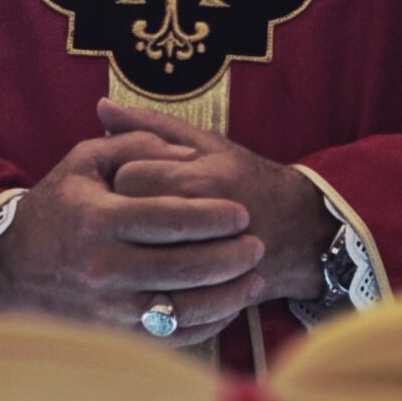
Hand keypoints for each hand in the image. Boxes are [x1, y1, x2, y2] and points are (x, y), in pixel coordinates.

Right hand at [0, 124, 263, 344]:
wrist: (10, 267)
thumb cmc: (56, 206)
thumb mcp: (83, 161)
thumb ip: (133, 144)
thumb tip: (181, 150)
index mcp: (99, 220)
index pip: (168, 220)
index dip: (211, 217)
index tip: (241, 212)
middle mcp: (103, 267)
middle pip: (181, 267)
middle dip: (228, 257)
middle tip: (258, 244)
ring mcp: (107, 308)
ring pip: (180, 308)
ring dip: (225, 295)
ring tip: (254, 278)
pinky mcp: (112, 335)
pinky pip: (168, 337)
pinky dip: (203, 326)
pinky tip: (227, 307)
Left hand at [100, 98, 329, 308]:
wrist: (299, 232)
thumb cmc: (247, 179)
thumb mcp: (206, 144)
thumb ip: (152, 125)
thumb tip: (102, 106)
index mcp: (197, 179)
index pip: (130, 178)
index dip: (121, 174)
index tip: (128, 176)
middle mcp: (199, 222)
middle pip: (130, 218)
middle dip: (125, 213)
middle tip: (132, 209)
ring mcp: (204, 262)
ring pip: (141, 260)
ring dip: (135, 249)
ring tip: (143, 237)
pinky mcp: (208, 293)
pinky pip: (161, 293)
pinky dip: (150, 283)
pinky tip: (153, 269)